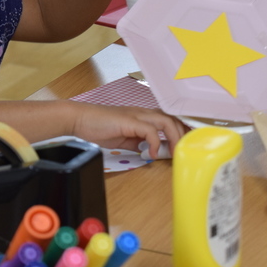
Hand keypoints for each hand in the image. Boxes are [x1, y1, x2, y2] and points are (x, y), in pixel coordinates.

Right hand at [66, 101, 187, 158]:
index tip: (186, 144)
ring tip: (174, 152)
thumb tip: (149, 151)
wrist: (81, 119)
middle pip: (172, 118)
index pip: (169, 119)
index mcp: (142, 116)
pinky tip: (151, 153)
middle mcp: (143, 113)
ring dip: (173, 137)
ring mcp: (136, 115)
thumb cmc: (98, 126)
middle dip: (182, 134)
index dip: (180, 130)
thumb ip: (137, 143)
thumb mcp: (124, 138)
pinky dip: (154, 142)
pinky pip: (149, 131)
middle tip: (184, 150)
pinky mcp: (129, 121)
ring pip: (165, 121)